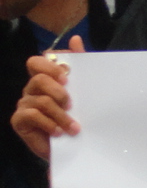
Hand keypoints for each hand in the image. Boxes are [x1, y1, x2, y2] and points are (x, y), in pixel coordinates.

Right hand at [12, 38, 83, 160]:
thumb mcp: (84, 93)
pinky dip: (48, 123)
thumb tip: (75, 38)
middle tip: (71, 104)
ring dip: (60, 115)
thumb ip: (81, 66)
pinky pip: (31, 115)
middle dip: (58, 91)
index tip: (67, 78)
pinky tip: (59, 132)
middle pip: (38, 78)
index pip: (38, 62)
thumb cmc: (78, 119)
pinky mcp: (20, 121)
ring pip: (40, 100)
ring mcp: (25, 104)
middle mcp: (32, 89)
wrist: (75, 149)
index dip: (49, 66)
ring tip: (74, 127)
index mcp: (46, 80)